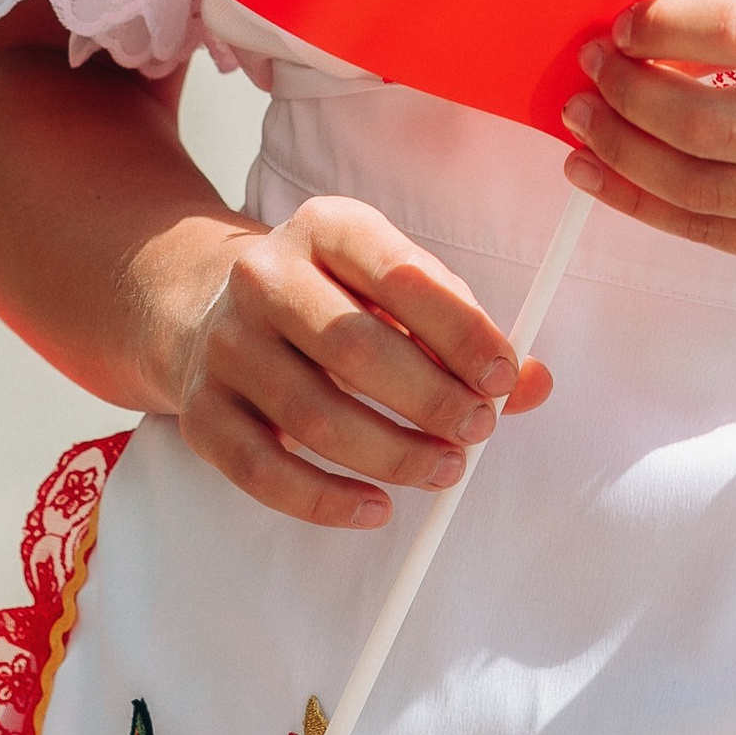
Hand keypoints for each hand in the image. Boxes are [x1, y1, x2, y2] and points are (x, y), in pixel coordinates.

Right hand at [152, 195, 549, 532]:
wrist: (205, 308)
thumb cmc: (329, 300)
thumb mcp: (391, 285)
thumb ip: (462, 329)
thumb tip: (533, 382)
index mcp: (324, 227)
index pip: (399, 274)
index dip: (459, 331)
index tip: (504, 377)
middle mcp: (263, 275)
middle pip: (355, 347)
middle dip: (431, 399)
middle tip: (479, 430)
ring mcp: (225, 344)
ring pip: (315, 417)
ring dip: (392, 454)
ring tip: (445, 469)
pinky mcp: (202, 412)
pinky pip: (264, 471)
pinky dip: (325, 500)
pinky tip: (376, 507)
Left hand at [561, 0, 735, 273]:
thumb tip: (644, 35)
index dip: (664, 30)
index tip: (624, 25)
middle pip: (708, 124)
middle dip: (628, 95)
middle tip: (592, 68)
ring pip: (699, 188)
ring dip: (622, 152)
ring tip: (583, 120)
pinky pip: (711, 232)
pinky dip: (644, 203)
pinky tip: (603, 174)